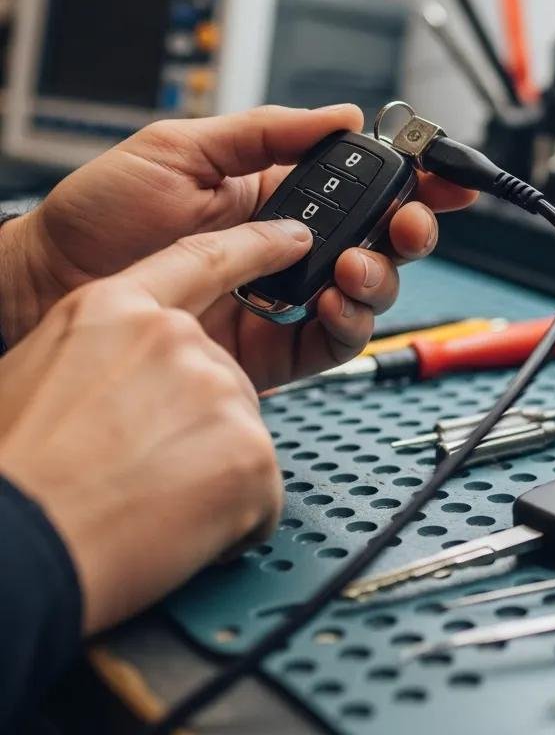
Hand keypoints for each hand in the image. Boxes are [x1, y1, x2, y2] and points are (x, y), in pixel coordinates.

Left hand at [0, 105, 474, 389]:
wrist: (49, 285)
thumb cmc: (101, 213)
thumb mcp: (181, 148)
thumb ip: (266, 132)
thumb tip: (340, 115)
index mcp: (278, 191)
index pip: (363, 182)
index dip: (412, 177)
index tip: (446, 173)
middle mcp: (292, 244)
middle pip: (382, 237)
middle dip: (413, 227)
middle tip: (410, 221)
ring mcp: (286, 295)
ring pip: (368, 290)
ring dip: (383, 275)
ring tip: (356, 265)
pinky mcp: (274, 346)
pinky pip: (334, 340)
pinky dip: (351, 323)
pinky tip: (337, 303)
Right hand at [0, 218, 312, 633]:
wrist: (14, 549)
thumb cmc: (12, 476)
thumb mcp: (33, 374)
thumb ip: (103, 354)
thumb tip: (126, 377)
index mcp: (113, 310)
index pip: (202, 260)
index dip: (254, 248)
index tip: (292, 238)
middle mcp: (172, 338)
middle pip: (222, 376)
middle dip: (196, 426)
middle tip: (139, 469)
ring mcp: (218, 390)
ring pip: (241, 435)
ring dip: (208, 476)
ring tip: (145, 503)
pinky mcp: (251, 451)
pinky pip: (261, 492)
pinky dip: (231, 520)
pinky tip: (175, 530)